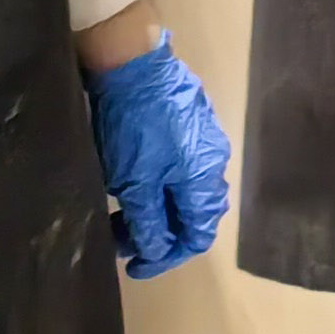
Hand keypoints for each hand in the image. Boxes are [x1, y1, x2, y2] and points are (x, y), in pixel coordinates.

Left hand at [85, 34, 232, 277]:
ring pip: (186, 191)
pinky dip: (159, 187)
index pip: (198, 234)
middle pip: (195, 214)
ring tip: (121, 212)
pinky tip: (134, 182)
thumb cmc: (134, 129)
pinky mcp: (192, 126)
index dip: (167, 257)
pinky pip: (181, 170)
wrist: (133, 68)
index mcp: (204, 180)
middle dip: (160, 234)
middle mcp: (213, 164)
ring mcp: (205, 142)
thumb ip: (147, 221)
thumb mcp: (133, 181)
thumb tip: (156, 250)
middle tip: (121, 239)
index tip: (133, 265)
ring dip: (157, 210)